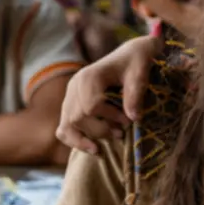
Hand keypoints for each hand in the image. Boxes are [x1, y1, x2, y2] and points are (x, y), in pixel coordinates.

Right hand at [55, 35, 160, 154]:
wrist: (129, 55)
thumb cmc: (136, 62)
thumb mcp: (140, 73)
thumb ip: (136, 93)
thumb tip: (132, 118)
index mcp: (90, 76)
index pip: (91, 106)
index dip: (110, 118)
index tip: (127, 121)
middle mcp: (75, 85)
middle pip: (78, 117)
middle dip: (99, 130)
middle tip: (120, 134)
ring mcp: (70, 95)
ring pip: (67, 124)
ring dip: (83, 139)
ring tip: (99, 149)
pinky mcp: (71, 103)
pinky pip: (63, 126)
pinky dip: (72, 139)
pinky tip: (89, 147)